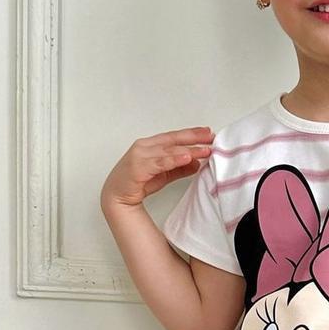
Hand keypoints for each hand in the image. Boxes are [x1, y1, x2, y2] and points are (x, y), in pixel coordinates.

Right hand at [100, 126, 215, 208]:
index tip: (207, 133)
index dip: (191, 134)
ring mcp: (140, 155)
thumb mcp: (164, 174)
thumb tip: (197, 163)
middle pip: (173, 140)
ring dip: (189, 150)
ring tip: (205, 150)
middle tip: (210, 137)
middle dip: (193, 138)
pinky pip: (160, 162)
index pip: (174, 136)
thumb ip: (179, 168)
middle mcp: (145, 146)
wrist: (118, 197)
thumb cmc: (138, 183)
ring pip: (169, 150)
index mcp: (150, 145)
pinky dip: (175, 159)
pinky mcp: (139, 167)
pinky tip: (188, 158)